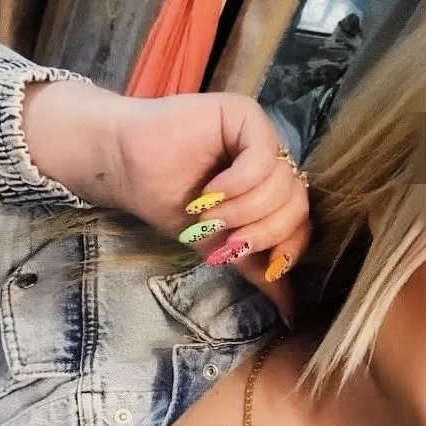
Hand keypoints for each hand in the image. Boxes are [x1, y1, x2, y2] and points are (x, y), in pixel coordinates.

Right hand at [112, 91, 309, 317]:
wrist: (125, 168)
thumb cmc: (167, 202)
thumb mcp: (218, 245)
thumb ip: (255, 269)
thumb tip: (292, 311)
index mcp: (271, 189)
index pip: (300, 222)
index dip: (289, 248)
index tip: (267, 266)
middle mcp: (272, 160)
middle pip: (296, 204)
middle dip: (263, 232)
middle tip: (227, 242)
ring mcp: (261, 135)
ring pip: (282, 184)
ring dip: (244, 211)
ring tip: (208, 217)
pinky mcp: (245, 114)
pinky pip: (263, 158)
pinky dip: (239, 184)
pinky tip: (211, 191)